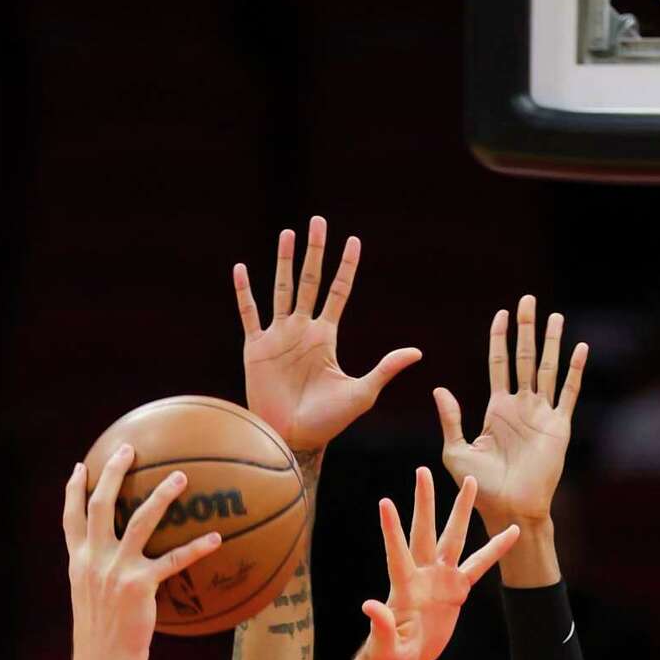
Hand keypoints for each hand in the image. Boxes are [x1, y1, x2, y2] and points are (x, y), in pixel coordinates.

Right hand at [63, 446, 221, 659]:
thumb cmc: (103, 638)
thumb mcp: (91, 602)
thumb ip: (99, 577)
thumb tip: (115, 568)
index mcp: (79, 562)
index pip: (70, 518)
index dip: (73, 490)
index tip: (80, 467)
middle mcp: (93, 560)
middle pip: (100, 504)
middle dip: (112, 472)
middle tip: (128, 449)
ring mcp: (115, 570)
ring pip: (139, 521)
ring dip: (161, 495)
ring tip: (181, 477)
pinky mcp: (140, 585)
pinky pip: (173, 560)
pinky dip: (197, 548)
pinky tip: (217, 538)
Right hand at [234, 216, 420, 453]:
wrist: (293, 438)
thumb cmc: (328, 422)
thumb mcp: (362, 393)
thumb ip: (386, 368)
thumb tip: (418, 352)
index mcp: (326, 337)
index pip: (338, 292)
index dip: (346, 267)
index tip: (353, 241)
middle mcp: (302, 331)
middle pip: (309, 281)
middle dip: (315, 251)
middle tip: (318, 221)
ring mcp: (278, 337)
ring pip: (281, 289)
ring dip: (284, 261)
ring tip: (288, 233)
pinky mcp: (256, 349)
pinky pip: (249, 314)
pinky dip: (244, 292)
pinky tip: (241, 269)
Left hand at [360, 470, 517, 659]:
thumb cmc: (388, 657)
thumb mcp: (384, 647)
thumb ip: (380, 626)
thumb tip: (369, 605)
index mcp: (403, 587)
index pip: (397, 552)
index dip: (392, 529)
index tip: (385, 502)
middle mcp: (422, 575)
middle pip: (425, 532)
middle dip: (425, 502)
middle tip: (422, 470)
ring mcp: (440, 579)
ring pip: (453, 539)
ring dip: (461, 511)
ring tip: (470, 483)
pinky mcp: (456, 590)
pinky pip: (480, 565)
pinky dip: (496, 550)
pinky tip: (513, 532)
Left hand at [434, 295, 586, 529]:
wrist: (509, 509)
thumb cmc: (480, 486)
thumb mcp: (457, 451)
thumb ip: (451, 419)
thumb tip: (439, 389)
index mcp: (496, 410)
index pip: (498, 364)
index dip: (499, 339)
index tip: (501, 314)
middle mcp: (521, 407)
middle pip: (524, 358)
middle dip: (526, 329)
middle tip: (528, 300)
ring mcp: (542, 415)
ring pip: (547, 369)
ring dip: (552, 342)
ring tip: (555, 316)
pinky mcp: (559, 427)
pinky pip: (569, 393)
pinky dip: (575, 371)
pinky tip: (580, 348)